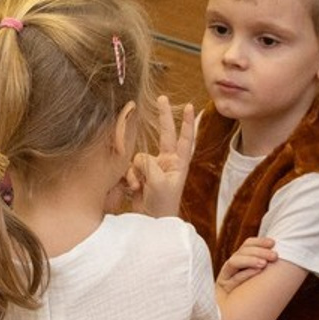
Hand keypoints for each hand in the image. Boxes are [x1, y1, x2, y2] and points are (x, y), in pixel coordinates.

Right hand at [126, 95, 194, 216]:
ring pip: (139, 158)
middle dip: (163, 117)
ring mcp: (152, 169)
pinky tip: (132, 189)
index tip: (189, 106)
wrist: (151, 222)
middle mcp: (166, 163)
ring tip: (138, 187)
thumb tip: (139, 158)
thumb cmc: (162, 204)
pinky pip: (130, 170)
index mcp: (178, 163)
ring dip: (135, 171)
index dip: (187, 122)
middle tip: (161, 98)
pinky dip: (129, 179)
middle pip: (165, 135)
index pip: (185, 138)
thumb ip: (149, 165)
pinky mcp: (139, 176)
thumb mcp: (159, 182)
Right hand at [217, 236, 276, 295]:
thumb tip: (279, 257)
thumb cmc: (251, 300)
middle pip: (242, 251)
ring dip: (251, 260)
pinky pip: (232, 277)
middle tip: (274, 256)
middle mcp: (232, 268)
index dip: (259, 242)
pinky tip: (257, 271)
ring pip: (235, 261)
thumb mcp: (259, 281)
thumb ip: (264, 269)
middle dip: (259, 251)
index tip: (273, 243)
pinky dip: (245, 273)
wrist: (232, 318)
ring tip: (265, 264)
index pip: (247, 246)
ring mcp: (225, 277)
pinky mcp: (222, 288)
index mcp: (242, 262)